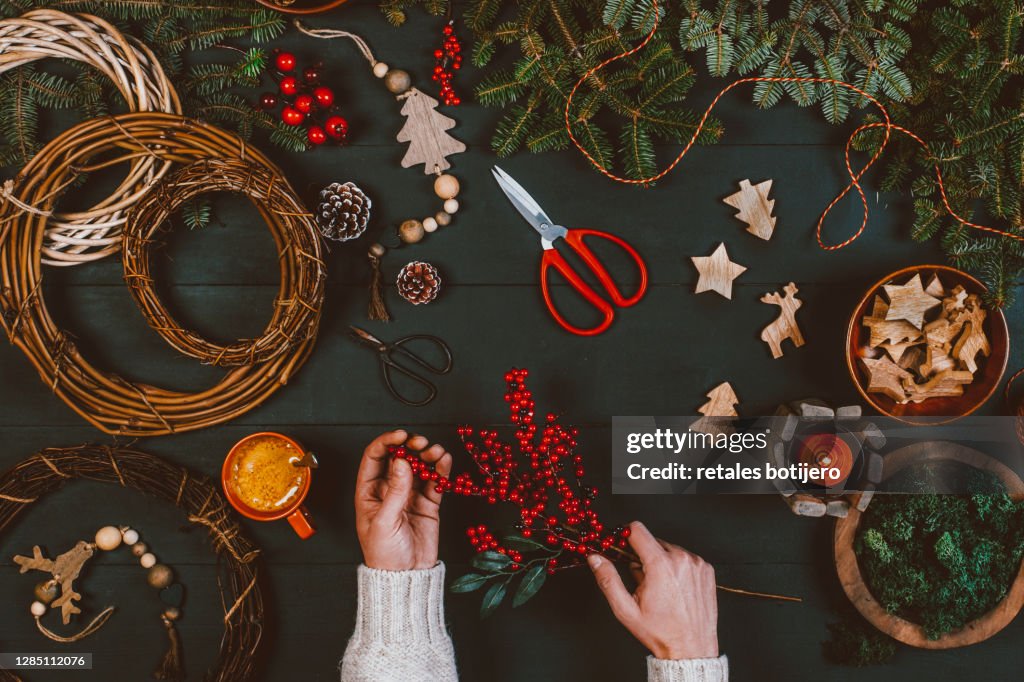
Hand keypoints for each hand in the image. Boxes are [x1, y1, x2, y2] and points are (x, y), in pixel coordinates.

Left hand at [354, 430, 452, 570]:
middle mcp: (389, 489)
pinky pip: (434, 481)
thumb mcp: (385, 522)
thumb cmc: (385, 554)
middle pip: (398, 457)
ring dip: (427, 455)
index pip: (374, 458)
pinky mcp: (428, 503)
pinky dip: (441, 469)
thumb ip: (395, 491)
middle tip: (421, 443)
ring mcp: (409, 494)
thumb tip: (401, 461)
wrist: (406, 577)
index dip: (386, 442)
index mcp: (369, 491)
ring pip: (418, 466)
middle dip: (410, 446)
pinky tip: (445, 461)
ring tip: (436, 452)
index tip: (401, 436)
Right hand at [588, 521, 718, 660]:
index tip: (623, 547)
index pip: (637, 530)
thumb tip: (595, 558)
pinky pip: (685, 557)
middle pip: (653, 541)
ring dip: (661, 562)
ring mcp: (697, 563)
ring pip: (669, 549)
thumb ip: (608, 579)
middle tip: (643, 581)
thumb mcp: (626, 609)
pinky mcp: (707, 569)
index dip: (625, 537)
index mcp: (660, 565)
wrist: (691, 648)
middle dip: (643, 556)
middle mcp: (681, 559)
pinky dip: (677, 567)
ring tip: (661, 588)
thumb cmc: (660, 632)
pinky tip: (675, 588)